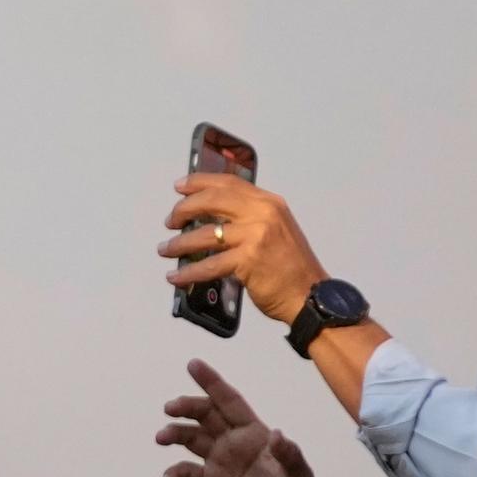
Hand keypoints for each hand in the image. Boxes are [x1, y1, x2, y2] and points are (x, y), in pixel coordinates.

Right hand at [158, 357, 339, 476]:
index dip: (213, 383)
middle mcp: (233, 444)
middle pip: (205, 416)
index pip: (231, 403)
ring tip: (161, 438)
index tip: (193, 365)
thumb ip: (290, 457)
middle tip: (169, 409)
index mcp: (255, 436)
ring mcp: (219, 463)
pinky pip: (184, 472)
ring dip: (173, 434)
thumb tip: (277, 433)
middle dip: (186, 407)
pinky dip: (172, 474)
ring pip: (190, 438)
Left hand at [160, 175, 328, 324]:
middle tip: (170, 221)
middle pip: (212, 200)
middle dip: (184, 209)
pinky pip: (207, 265)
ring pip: (204, 235)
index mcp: (269, 203)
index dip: (199, 182)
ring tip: (165, 249)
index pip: (228, 183)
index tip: (179, 186)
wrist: (311, 294)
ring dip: (178, 244)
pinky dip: (187, 273)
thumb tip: (209, 216)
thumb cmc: (291, 266)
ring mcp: (256, 236)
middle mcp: (263, 214)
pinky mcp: (248, 260)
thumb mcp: (275, 229)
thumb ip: (248, 217)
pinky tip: (175, 277)